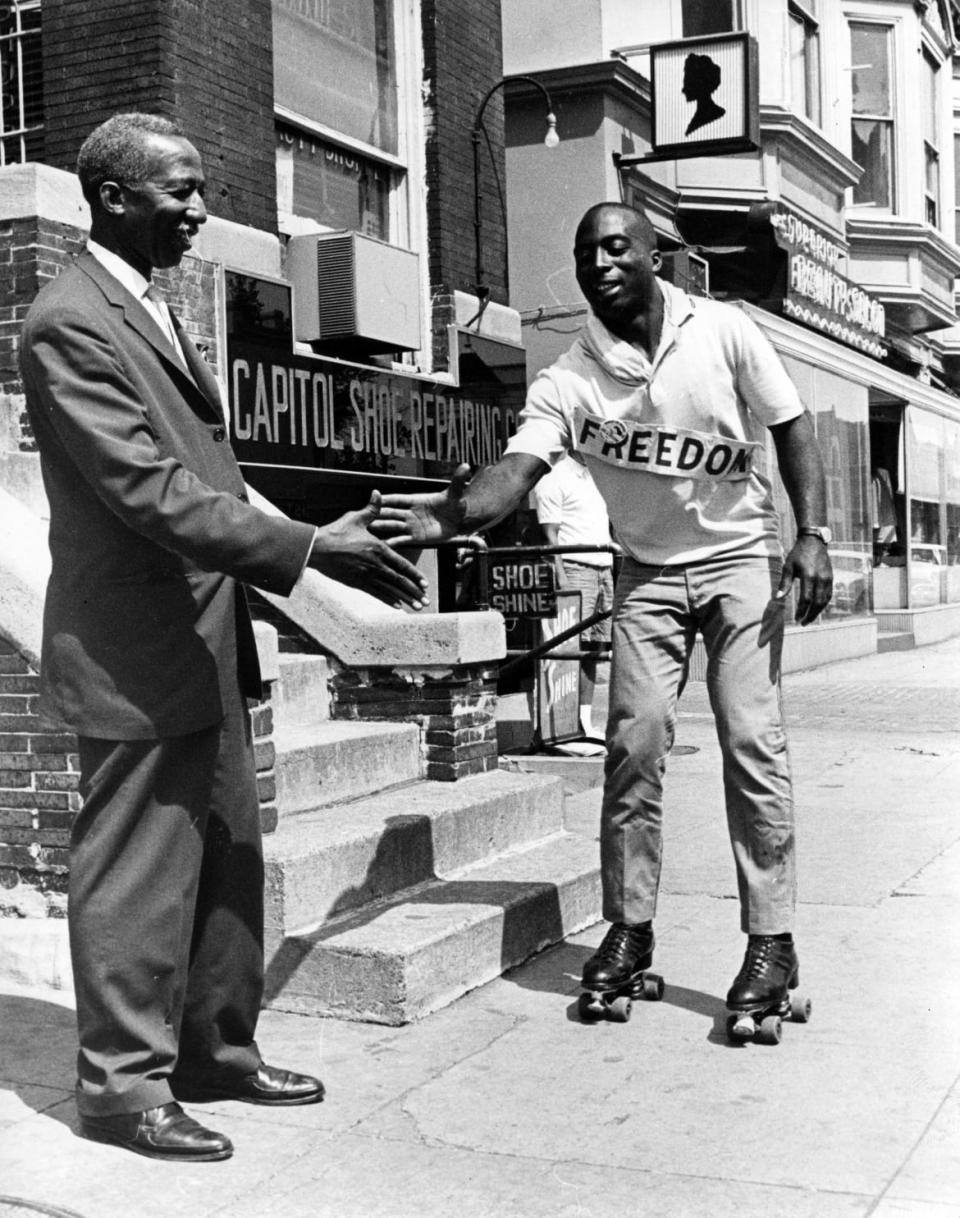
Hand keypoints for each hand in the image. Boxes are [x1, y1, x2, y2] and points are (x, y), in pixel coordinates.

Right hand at [308, 491, 429, 609]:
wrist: (316, 548)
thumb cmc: (336, 532)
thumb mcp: (356, 518)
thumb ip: (371, 509)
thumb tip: (377, 492)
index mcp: (378, 549)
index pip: (402, 565)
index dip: (415, 575)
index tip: (425, 584)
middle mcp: (375, 565)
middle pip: (399, 581)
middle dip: (414, 592)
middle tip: (425, 602)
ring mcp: (365, 576)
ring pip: (389, 590)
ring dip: (405, 599)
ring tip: (416, 607)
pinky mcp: (356, 582)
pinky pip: (375, 593)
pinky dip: (387, 600)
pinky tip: (397, 605)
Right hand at [371, 463, 471, 544]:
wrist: (458, 520)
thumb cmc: (454, 505)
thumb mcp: (455, 494)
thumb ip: (458, 481)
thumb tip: (466, 466)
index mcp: (416, 500)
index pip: (399, 499)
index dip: (388, 499)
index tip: (375, 497)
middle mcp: (411, 513)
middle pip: (392, 512)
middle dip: (379, 513)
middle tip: (365, 515)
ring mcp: (412, 525)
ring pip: (394, 525)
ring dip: (382, 527)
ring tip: (369, 529)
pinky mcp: (416, 537)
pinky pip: (402, 539)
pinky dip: (393, 542)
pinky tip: (383, 545)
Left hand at [776, 536, 832, 624]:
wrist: (814, 541)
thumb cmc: (798, 554)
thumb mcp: (788, 567)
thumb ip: (784, 584)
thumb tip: (777, 598)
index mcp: (809, 576)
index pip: (806, 599)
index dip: (802, 610)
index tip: (796, 618)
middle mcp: (821, 578)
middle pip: (817, 603)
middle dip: (810, 615)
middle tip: (803, 622)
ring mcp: (828, 578)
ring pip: (825, 600)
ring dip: (818, 611)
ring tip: (809, 618)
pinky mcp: (831, 578)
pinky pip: (829, 594)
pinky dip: (823, 603)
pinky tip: (817, 608)